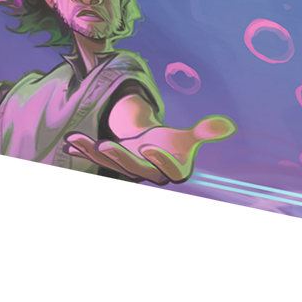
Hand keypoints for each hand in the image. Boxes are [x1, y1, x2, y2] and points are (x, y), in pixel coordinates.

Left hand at [64, 114, 235, 184]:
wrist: (153, 150)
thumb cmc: (173, 145)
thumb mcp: (188, 137)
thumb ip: (205, 132)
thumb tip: (229, 126)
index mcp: (168, 172)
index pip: (164, 169)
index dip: (157, 160)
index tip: (150, 146)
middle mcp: (146, 175)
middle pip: (132, 168)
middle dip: (118, 157)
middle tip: (106, 144)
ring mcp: (126, 171)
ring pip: (109, 165)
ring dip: (93, 153)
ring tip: (81, 139)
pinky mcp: (111, 166)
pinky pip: (95, 160)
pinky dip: (83, 150)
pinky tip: (72, 142)